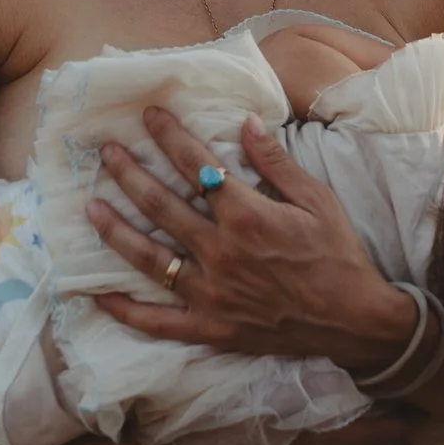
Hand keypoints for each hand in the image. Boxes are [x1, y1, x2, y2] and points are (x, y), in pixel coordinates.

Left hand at [86, 111, 417, 369]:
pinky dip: (125, 311)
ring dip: (116, 231)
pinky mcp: (210, 328)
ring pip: (149, 259)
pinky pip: (157, 322)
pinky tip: (98, 295)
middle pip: (162, 206)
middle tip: (107, 152)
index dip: (170, 137)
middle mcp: (222, 252)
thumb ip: (276, 162)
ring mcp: (211, 293)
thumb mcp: (317, 199)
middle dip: (130, 174)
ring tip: (90, 207)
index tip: (149, 115)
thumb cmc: (337, 255)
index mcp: (248, 216)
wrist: (354, 321)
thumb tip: (243, 123)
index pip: (197, 167)